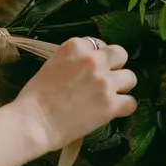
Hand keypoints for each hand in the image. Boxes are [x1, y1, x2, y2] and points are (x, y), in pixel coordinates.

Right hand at [10, 37, 137, 154]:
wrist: (34, 122)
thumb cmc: (35, 97)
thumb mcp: (52, 65)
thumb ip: (72, 62)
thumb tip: (85, 69)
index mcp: (75, 47)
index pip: (98, 44)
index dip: (97, 57)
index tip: (91, 68)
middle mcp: (93, 60)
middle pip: (120, 54)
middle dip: (115, 66)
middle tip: (106, 79)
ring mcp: (104, 81)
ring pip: (131, 77)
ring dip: (122, 87)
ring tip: (110, 97)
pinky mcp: (111, 104)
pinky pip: (131, 102)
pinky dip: (124, 108)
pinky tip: (113, 112)